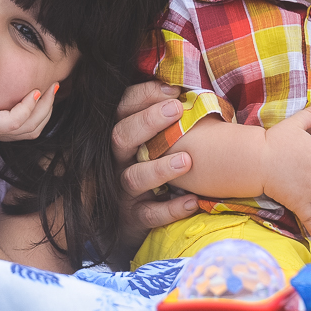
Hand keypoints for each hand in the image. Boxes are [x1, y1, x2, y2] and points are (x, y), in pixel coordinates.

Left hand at [0, 81, 58, 152]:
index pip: (28, 121)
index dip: (42, 107)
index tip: (47, 87)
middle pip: (37, 125)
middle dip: (50, 106)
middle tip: (56, 85)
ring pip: (33, 124)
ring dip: (45, 106)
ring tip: (49, 88)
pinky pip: (19, 119)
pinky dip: (30, 107)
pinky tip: (33, 93)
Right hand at [112, 81, 200, 261]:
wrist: (130, 219)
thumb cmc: (152, 168)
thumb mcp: (150, 142)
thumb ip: (164, 120)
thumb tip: (193, 93)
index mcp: (122, 137)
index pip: (122, 108)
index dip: (143, 96)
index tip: (174, 92)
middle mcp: (117, 162)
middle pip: (121, 137)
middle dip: (148, 122)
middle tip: (176, 110)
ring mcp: (123, 192)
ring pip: (134, 178)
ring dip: (160, 168)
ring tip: (187, 160)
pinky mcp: (133, 219)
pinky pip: (149, 215)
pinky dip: (170, 209)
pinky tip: (192, 201)